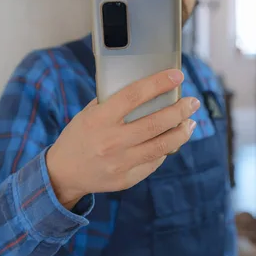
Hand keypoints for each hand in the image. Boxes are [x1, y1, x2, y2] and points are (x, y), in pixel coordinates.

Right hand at [46, 69, 199, 209]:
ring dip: (181, 132)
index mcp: (100, 119)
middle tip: (192, 102)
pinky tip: (171, 140)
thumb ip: (114, 103)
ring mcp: (120, 162)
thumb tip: (149, 88)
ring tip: (190, 122)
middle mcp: (111, 141)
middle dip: (180, 110)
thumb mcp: (89, 114)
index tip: (177, 76)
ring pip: (162, 146)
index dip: (158, 84)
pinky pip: (154, 162)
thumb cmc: (79, 136)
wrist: (63, 173)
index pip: (134, 96)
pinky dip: (166, 149)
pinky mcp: (127, 179)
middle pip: (155, 123)